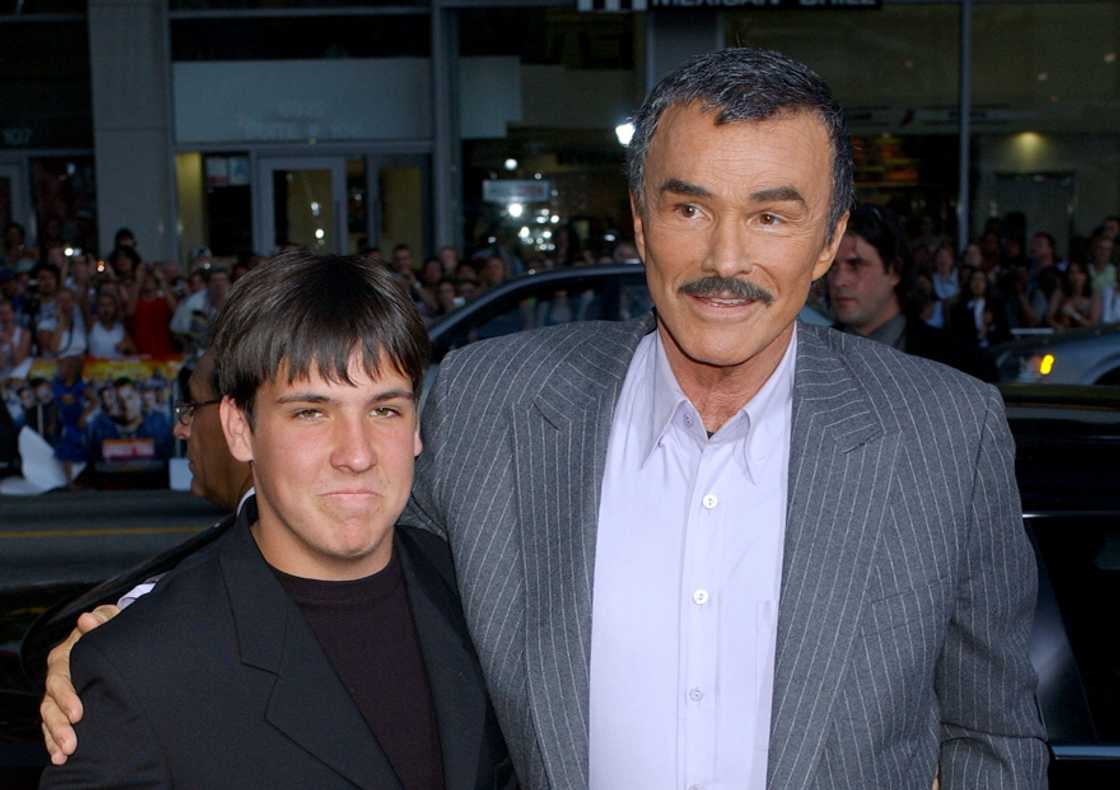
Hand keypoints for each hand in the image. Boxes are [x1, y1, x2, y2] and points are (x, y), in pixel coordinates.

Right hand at [40, 604, 119, 763]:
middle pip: (50, 703)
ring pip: (50, 718)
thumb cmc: (110, 628)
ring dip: (55, 737)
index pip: (59, 678)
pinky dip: (54, 741)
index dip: (66, 697)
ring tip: (65, 753)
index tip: (79, 713)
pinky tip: (60, 757)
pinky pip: (54, 725)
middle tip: (72, 742)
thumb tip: (86, 620)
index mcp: (65, 655)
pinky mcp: (65, 706)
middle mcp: (58, 676)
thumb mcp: (109, 620)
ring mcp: (60, 693)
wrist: (116, 638)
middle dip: (59, 725)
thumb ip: (101, 619)